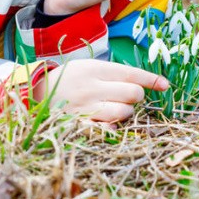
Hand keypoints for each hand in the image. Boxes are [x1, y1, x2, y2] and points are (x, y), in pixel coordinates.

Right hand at [33, 59, 168, 123]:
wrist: (34, 95)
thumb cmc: (68, 80)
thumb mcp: (87, 67)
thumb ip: (113, 74)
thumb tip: (143, 83)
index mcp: (94, 69)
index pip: (132, 74)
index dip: (152, 79)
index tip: (165, 85)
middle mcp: (92, 88)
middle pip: (133, 94)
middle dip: (136, 96)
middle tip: (127, 96)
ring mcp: (87, 109)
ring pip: (124, 112)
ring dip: (125, 111)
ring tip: (113, 107)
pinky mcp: (82, 126)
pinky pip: (110, 130)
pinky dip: (113, 127)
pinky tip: (105, 121)